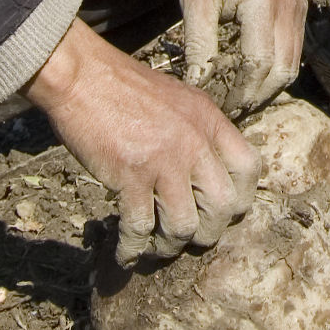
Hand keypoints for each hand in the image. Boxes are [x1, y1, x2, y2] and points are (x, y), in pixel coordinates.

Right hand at [26, 18, 258, 263]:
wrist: (81, 76)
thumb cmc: (123, 88)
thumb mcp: (177, 99)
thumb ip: (197, 131)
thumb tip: (206, 171)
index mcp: (209, 120)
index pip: (248, 168)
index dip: (240, 198)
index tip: (224, 212)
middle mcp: (194, 141)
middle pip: (223, 206)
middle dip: (208, 231)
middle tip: (190, 236)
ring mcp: (164, 160)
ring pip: (185, 225)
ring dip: (171, 245)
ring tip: (157, 248)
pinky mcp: (130, 176)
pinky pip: (141, 227)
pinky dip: (133, 248)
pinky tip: (126, 253)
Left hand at [177, 0, 305, 116]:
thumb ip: (198, 45)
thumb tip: (200, 86)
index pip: (257, 62)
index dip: (241, 91)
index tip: (222, 106)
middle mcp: (287, 4)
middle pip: (282, 70)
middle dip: (258, 96)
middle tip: (233, 109)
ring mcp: (298, 6)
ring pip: (292, 64)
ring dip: (269, 87)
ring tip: (241, 98)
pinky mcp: (300, 8)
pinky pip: (294, 50)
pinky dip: (276, 69)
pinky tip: (253, 76)